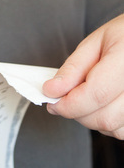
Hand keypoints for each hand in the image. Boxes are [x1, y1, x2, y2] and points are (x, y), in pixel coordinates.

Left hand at [43, 14, 123, 139]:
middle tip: (63, 98)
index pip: (96, 94)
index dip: (69, 103)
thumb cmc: (121, 36)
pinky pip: (121, 130)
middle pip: (103, 117)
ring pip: (111, 128)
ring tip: (84, 97)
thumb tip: (52, 90)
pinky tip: (100, 105)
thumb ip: (73, 68)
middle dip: (75, 112)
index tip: (51, 100)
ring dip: (88, 118)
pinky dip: (104, 123)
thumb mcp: (93, 44)